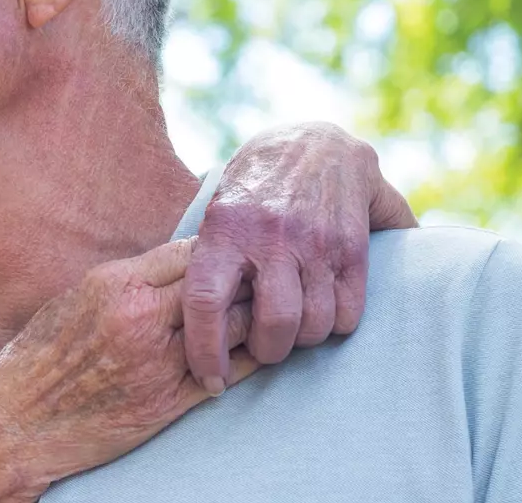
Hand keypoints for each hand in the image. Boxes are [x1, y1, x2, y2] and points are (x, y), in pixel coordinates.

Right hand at [0, 240, 260, 501]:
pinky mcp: (168, 403)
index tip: (232, 253)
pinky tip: (261, 351)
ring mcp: (158, 363)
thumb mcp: (75, 300)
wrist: (17, 424)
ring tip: (271, 313)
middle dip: (246, 279)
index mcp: (115, 284)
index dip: (219, 249)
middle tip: (265, 278)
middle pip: (221, 284)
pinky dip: (251, 360)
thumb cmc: (38, 359)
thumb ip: (125, 281)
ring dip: (256, 318)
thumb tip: (171, 265)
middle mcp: (140, 319)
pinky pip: (229, 374)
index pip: (192, 250)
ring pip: (234, 327)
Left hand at [182, 121, 416, 384]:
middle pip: (273, 326)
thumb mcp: (217, 212)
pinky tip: (324, 309)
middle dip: (267, 352)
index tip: (208, 380)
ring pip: (315, 326)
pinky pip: (349, 312)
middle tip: (263, 348)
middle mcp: (271, 237)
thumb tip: (168, 320)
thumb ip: (204, 261)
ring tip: (294, 328)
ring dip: (304, 340)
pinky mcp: (352, 246)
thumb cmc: (254, 188)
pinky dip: (337, 324)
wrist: (315, 140)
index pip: (205, 302)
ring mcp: (316, 242)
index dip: (204, 351)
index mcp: (225, 230)